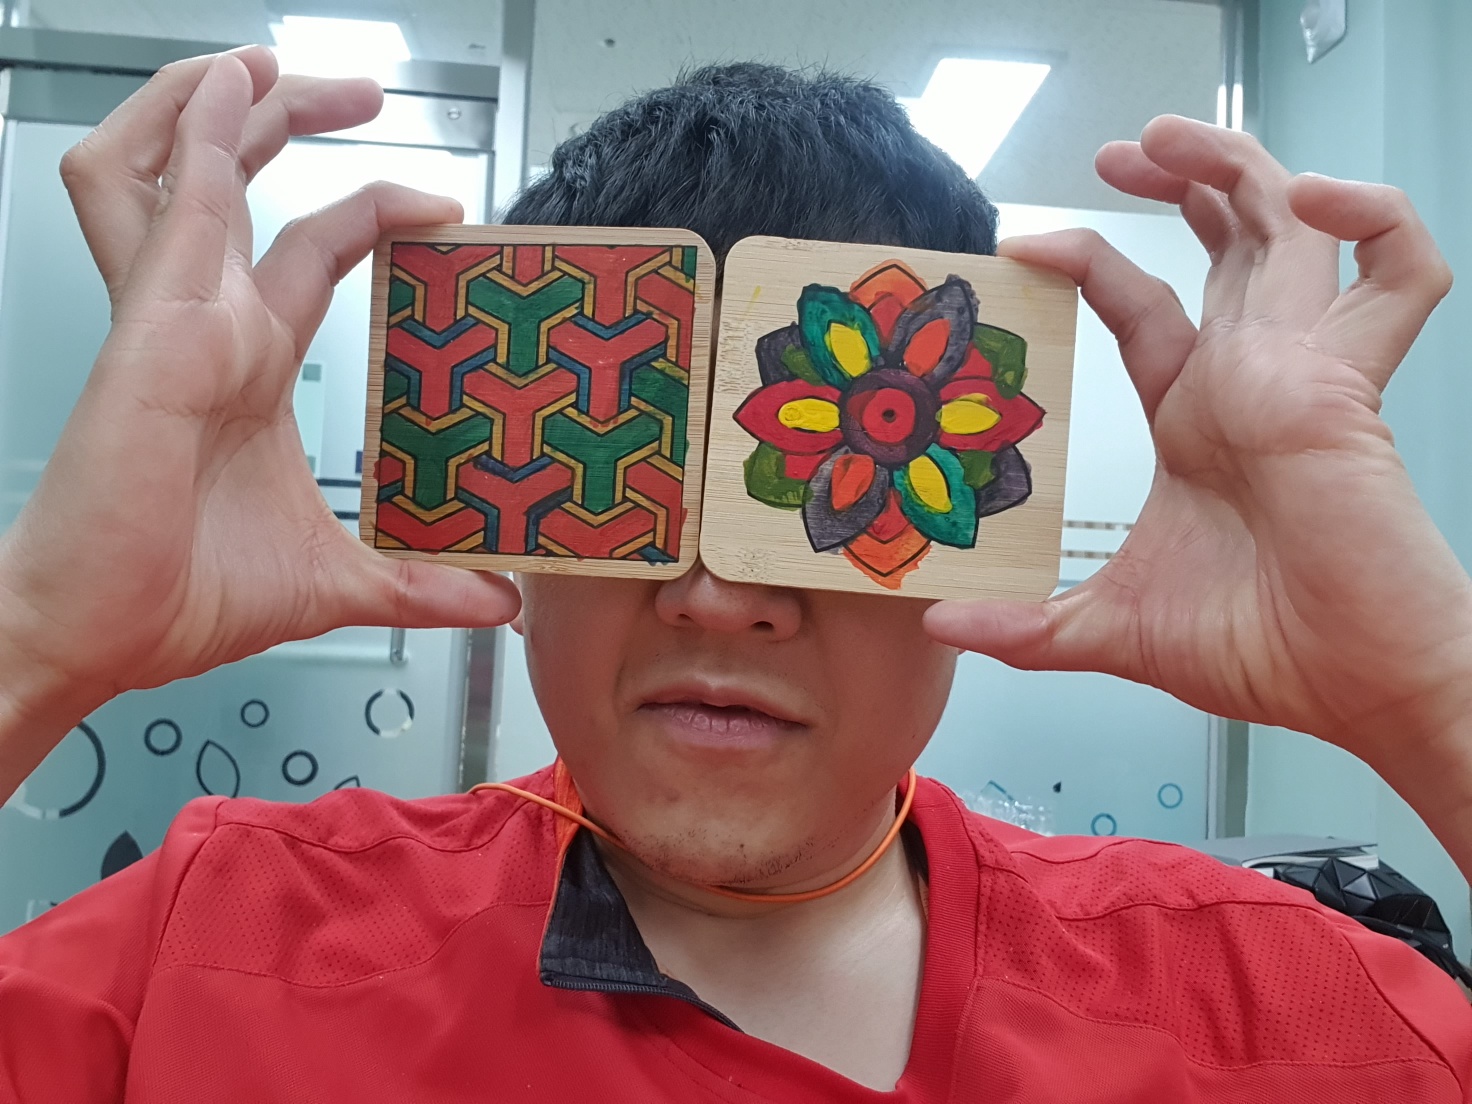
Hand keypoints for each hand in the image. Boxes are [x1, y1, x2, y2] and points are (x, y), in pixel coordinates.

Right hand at [0, 49, 518, 739]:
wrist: (98, 633)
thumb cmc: (175, 594)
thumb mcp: (332, 581)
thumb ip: (417, 584)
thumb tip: (499, 603)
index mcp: (249, 368)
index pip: (311, 252)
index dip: (371, 212)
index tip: (443, 207)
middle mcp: (210, 327)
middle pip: (241, 182)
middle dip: (291, 119)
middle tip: (362, 90)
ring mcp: (175, 319)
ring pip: (177, 167)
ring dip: (223, 105)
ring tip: (268, 60)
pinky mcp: (149, 330)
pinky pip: (166, 204)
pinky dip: (192, 138)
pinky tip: (223, 89)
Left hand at [925, 115, 1471, 775]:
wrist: (1347, 686)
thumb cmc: (1259, 650)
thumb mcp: (1111, 628)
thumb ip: (1024, 625)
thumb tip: (937, 622)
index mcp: (1196, 415)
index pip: (1140, 305)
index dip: (1087, 262)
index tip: (1019, 249)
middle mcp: (1249, 377)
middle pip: (1228, 237)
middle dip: (1181, 178)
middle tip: (1116, 156)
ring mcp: (1301, 370)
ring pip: (1294, 225)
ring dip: (1240, 164)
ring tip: (1167, 139)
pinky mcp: (1349, 383)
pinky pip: (1400, 274)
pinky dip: (1373, 219)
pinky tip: (1307, 201)